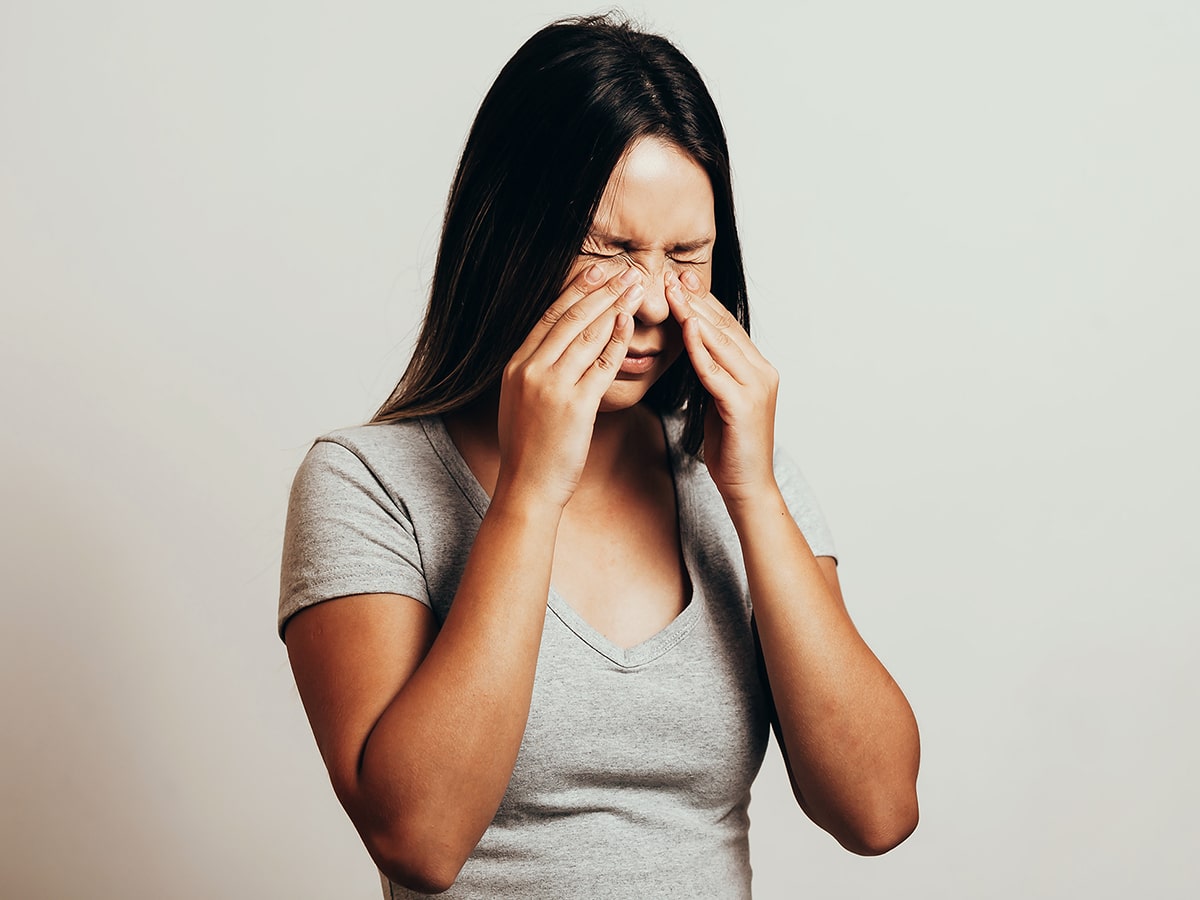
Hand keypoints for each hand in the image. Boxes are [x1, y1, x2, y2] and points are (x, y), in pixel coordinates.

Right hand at [496, 262, 644, 508]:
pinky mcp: (575, 405)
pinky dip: (617, 339)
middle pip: (569, 318)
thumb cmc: (529, 451)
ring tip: (634, 285)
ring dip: (614, 305)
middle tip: (622, 268)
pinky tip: (630, 321)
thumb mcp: (519, 403)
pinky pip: (601, 364)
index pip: (548, 318)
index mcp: (515, 367)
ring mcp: (552, 386)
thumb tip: (550, 352)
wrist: (527, 488)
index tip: (594, 271)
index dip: (574, 291)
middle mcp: (530, 370)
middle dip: (599, 289)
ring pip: (587, 335)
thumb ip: (533, 374)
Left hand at [666, 269, 779, 505]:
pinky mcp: (744, 406)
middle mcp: (762, 372)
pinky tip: (685, 328)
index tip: (679, 279)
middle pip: (724, 327)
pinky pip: (716, 371)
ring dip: (694, 315)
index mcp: (757, 369)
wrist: (748, 488)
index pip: (726, 327)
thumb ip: (712, 374)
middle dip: (697, 299)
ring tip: (671, 292)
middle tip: (671, 274)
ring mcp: (756, 388)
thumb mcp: (718, 402)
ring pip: (721, 343)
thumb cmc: (731, 448)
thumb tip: (693, 350)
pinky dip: (699, 348)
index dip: (703, 301)